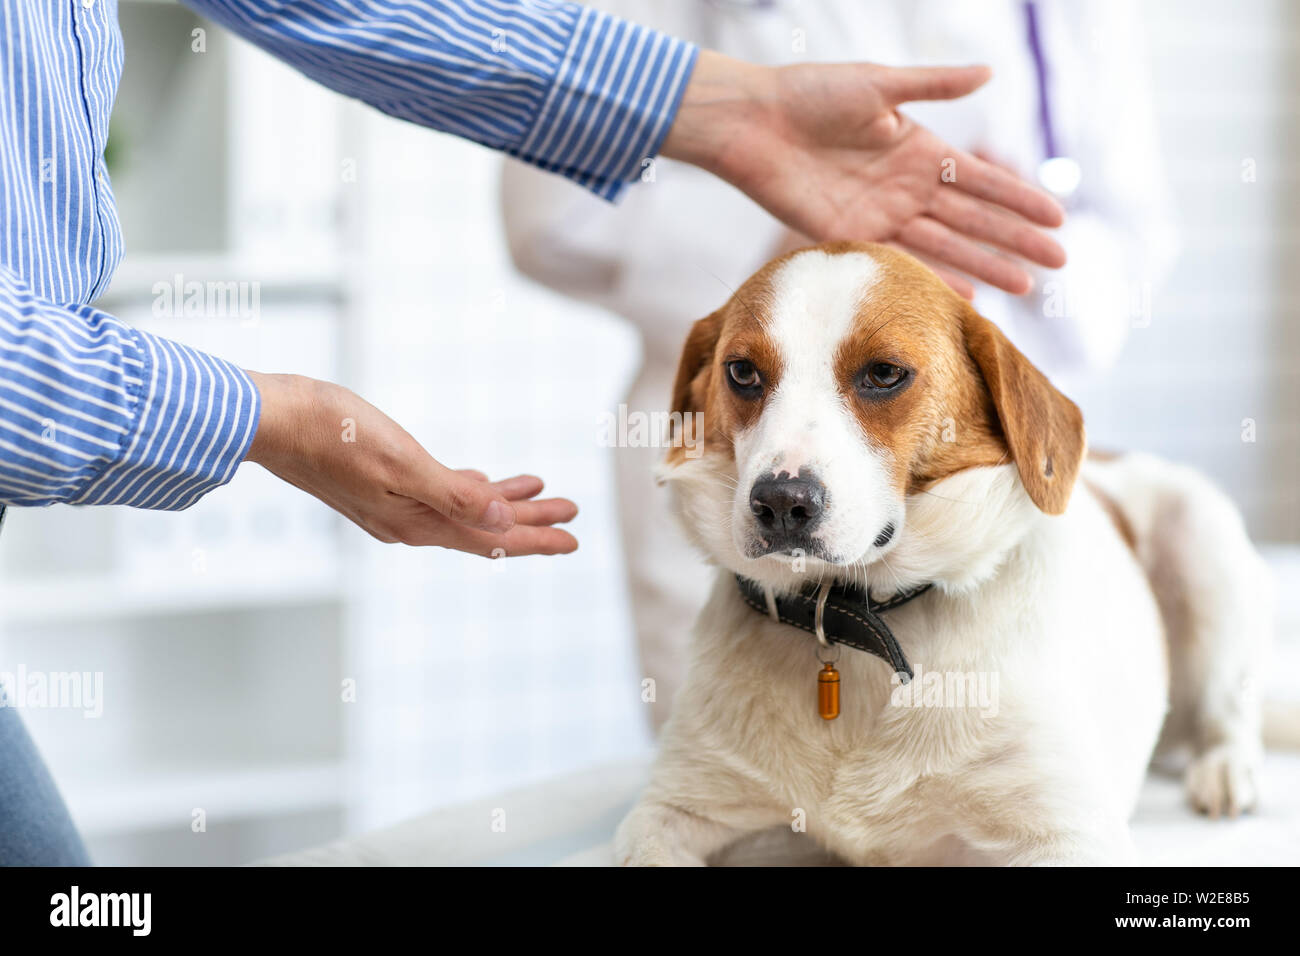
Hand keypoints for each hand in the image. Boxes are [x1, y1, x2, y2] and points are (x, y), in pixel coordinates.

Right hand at [243, 372, 577, 556]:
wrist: (270, 420)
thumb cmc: (332, 433)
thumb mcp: (401, 462)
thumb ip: (453, 494)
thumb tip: (502, 521)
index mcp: (417, 523)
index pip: (491, 539)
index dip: (535, 539)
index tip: (573, 539)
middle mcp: (408, 523)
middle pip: (485, 528)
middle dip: (531, 521)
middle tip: (571, 511)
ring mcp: (394, 506)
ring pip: (466, 510)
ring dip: (505, 503)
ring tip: (543, 493)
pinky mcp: (382, 485)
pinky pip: (442, 493)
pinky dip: (472, 487)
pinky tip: (484, 479)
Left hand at [661, 52, 1066, 296]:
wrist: (754, 124)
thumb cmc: (809, 94)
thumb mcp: (876, 84)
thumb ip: (932, 86)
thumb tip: (990, 72)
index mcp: (920, 148)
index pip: (982, 180)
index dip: (1019, 199)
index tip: (1058, 218)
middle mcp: (908, 186)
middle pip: (974, 219)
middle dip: (1016, 240)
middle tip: (1058, 264)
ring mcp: (882, 214)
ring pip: (947, 245)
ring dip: (986, 265)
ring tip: (1026, 288)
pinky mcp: (852, 235)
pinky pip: (902, 260)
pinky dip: (934, 277)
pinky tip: (965, 295)